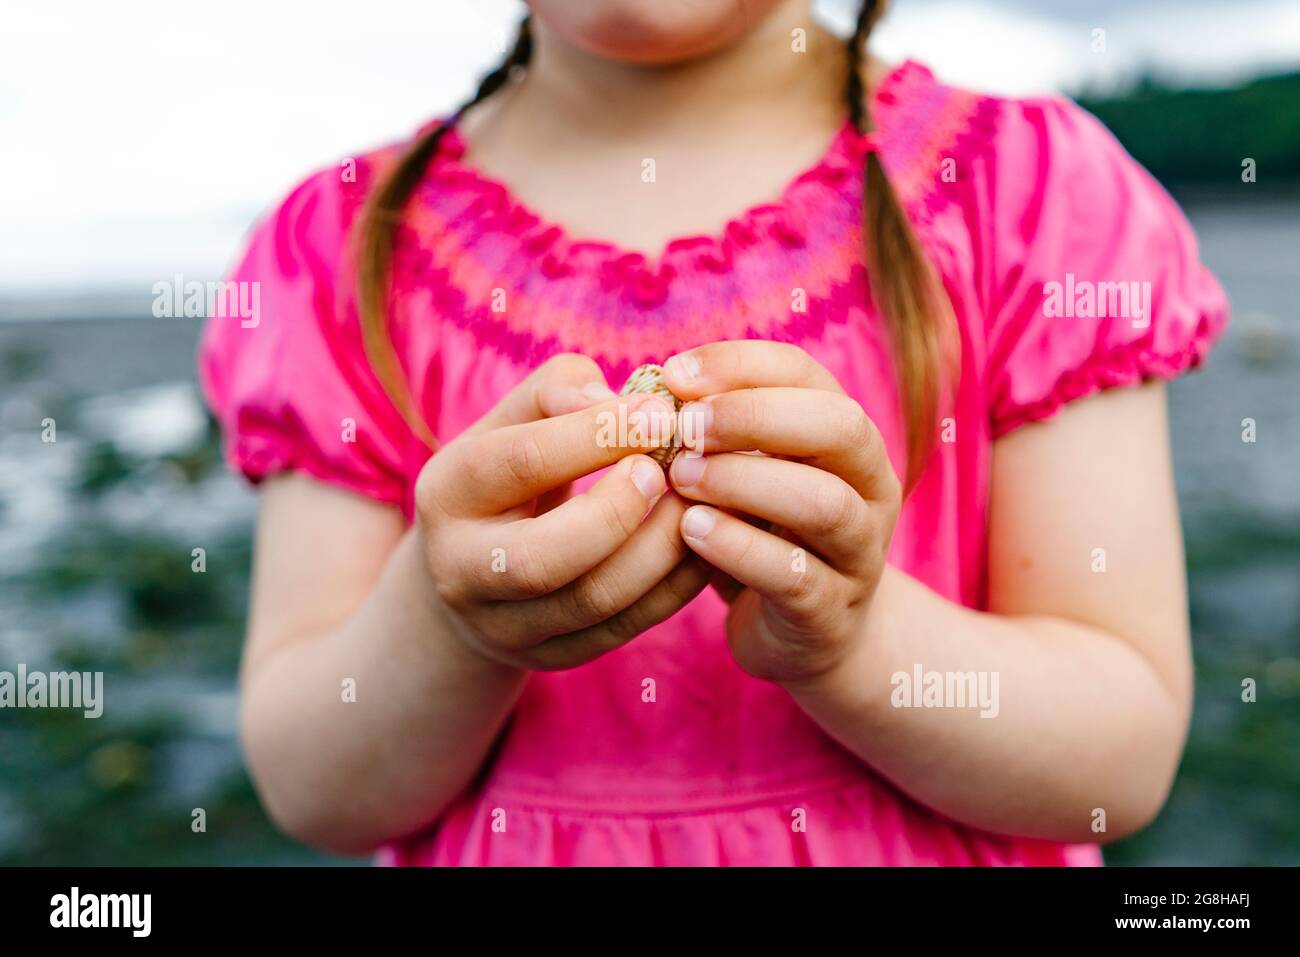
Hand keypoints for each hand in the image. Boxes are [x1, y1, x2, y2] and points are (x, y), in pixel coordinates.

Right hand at [415, 354, 710, 670]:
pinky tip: (702, 546)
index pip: (521, 462)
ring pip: (592, 601)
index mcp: (448, 492)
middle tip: (667, 472)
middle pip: (542, 557)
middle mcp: (462, 568)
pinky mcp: (552, 656)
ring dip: (659, 551)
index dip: (596, 435)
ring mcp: (504, 624)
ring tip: (698, 504)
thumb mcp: (512, 421)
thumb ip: (559, 392)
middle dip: (618, 512)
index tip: (660, 413)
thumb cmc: (509, 474)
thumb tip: (614, 399)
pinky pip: (623, 629)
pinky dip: (673, 588)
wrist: (470, 569)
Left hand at [661, 341, 901, 684]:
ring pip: (824, 503)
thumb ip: (709, 429)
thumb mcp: (740, 472)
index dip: (740, 365)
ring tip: (680, 478)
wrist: (806, 636)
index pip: (805, 374)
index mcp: (844, 436)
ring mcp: (859, 551)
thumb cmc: (757, 534)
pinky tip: (690, 533)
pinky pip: (795, 575)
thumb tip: (641, 387)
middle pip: (839, 427)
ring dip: (745, 481)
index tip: (674, 375)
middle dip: (754, 416)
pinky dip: (739, 548)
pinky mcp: (831, 612)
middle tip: (684, 427)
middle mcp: (869, 486)